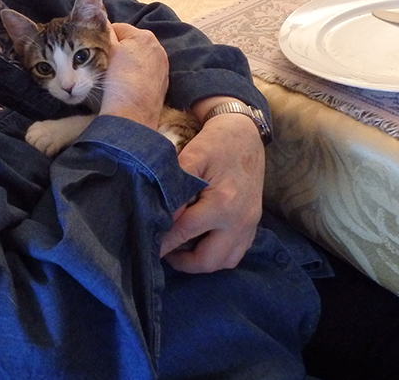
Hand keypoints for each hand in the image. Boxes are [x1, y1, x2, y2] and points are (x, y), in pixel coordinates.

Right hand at [98, 23, 168, 128]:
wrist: (132, 114)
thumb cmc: (117, 81)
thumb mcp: (106, 52)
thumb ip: (104, 33)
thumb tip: (101, 19)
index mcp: (143, 36)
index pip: (118, 28)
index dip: (103, 38)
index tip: (93, 50)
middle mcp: (157, 48)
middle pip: (130, 42)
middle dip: (117, 49)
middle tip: (103, 64)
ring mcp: (162, 66)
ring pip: (138, 57)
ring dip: (126, 62)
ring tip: (114, 76)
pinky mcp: (163, 82)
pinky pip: (145, 71)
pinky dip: (135, 74)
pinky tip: (126, 84)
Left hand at [159, 111, 263, 272]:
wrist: (246, 135)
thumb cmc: (216, 143)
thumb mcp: (193, 156)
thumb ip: (177, 184)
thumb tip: (163, 214)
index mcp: (223, 203)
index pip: (185, 231)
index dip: (163, 242)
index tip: (146, 246)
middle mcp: (239, 220)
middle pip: (207, 259)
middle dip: (182, 262)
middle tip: (161, 252)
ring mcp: (249, 226)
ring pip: (224, 262)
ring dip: (200, 263)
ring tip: (179, 252)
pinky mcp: (253, 226)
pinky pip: (235, 254)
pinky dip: (216, 256)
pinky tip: (200, 245)